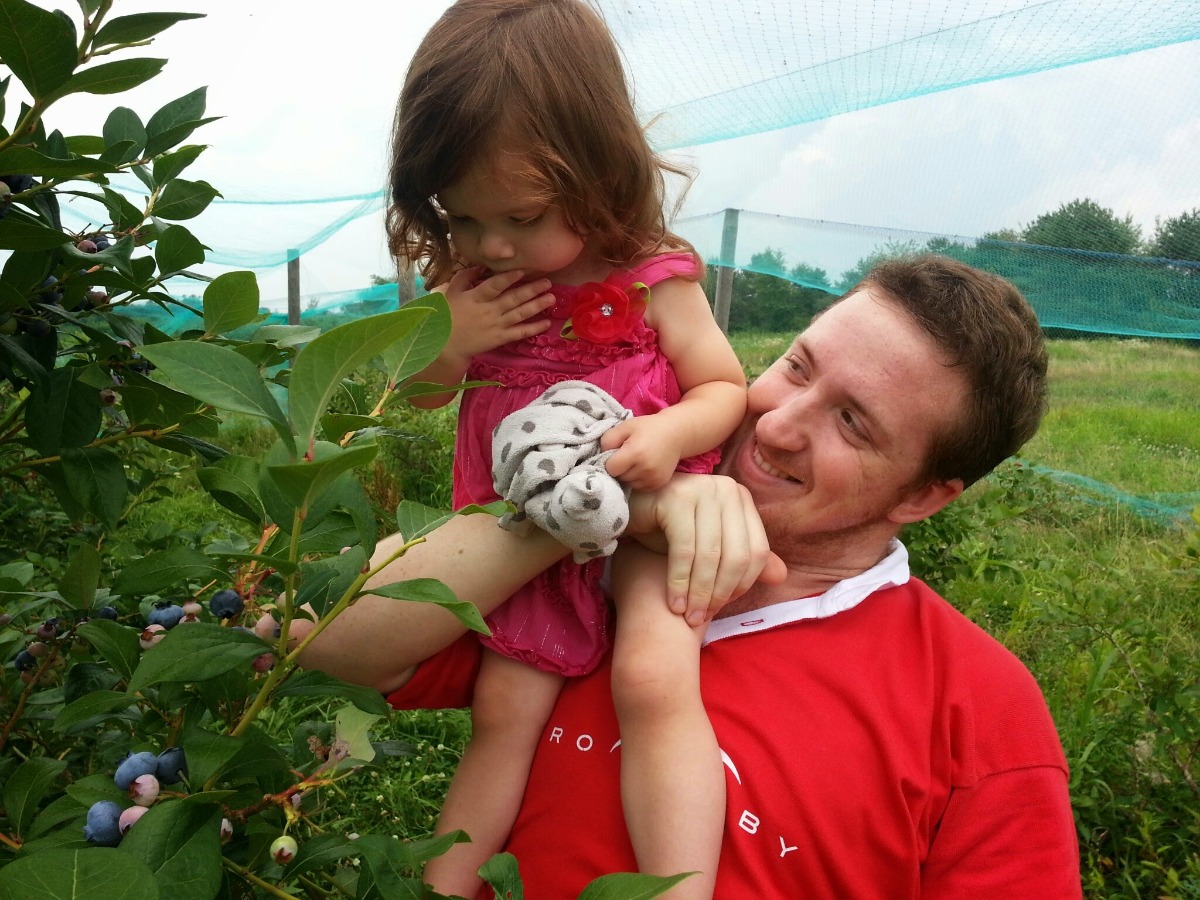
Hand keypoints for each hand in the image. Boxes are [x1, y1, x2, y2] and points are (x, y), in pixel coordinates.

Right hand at [441, 267, 555, 361]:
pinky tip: (546, 323)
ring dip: (537, 306)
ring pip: (520, 314)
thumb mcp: (452, 292)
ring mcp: (496, 325)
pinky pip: (519, 333)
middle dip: (532, 290)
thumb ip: (466, 277)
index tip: (523, 270)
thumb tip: (481, 266)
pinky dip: (533, 329)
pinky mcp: (500, 338)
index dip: (509, 278)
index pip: (495, 286)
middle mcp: (489, 311)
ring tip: (551, 298)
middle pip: (513, 299)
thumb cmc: (448, 316)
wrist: (446, 345)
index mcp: (476, 297)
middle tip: (548, 282)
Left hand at [601, 415, 681, 490]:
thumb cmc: (648, 428)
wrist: (676, 434)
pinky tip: (642, 467)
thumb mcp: (626, 426)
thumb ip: (608, 440)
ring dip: (627, 475)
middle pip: (619, 477)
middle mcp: (644, 469)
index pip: (610, 468)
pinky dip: (637, 479)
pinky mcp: (658, 484)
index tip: (615, 454)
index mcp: (635, 453)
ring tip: (635, 462)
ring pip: (628, 484)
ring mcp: (652, 479)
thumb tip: (599, 456)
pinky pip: (639, 487)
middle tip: (626, 456)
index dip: (610, 461)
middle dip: (618, 469)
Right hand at [627, 473, 786, 624]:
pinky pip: (685, 550)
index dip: (741, 585)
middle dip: (718, 594)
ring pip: (710, 556)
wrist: (625, 513)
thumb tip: (781, 576)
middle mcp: (727, 489)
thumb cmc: (666, 530)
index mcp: (741, 498)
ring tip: (686, 615)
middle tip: (699, 618)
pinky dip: (680, 581)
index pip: (757, 551)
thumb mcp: (709, 546)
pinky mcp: (677, 497)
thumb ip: (742, 559)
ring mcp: (702, 489)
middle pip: (736, 555)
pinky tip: (673, 602)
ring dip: (698, 592)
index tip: (719, 608)